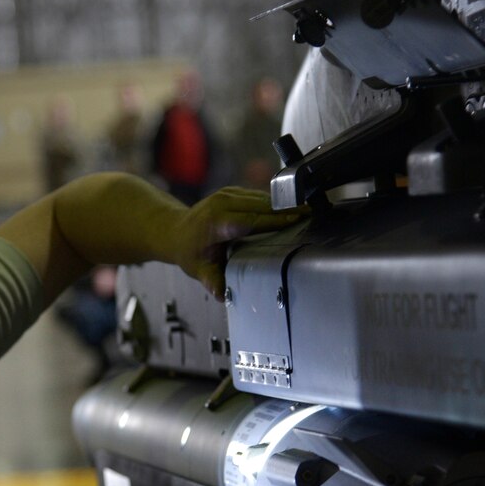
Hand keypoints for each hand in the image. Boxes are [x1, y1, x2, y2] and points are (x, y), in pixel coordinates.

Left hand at [171, 186, 307, 299]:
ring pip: (262, 198)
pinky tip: (290, 208)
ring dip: (283, 204)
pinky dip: (274, 202)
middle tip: (311, 214)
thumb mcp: (198, 269)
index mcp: (217, 222)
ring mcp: (227, 195)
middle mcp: (223, 204)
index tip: (296, 220)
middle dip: (287, 209)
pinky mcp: (233, 192)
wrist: (174, 230)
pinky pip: (258, 196)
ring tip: (306, 210)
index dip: (276, 220)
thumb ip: (212, 280)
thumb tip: (222, 294)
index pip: (252, 220)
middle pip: (262, 205)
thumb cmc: (188, 250)